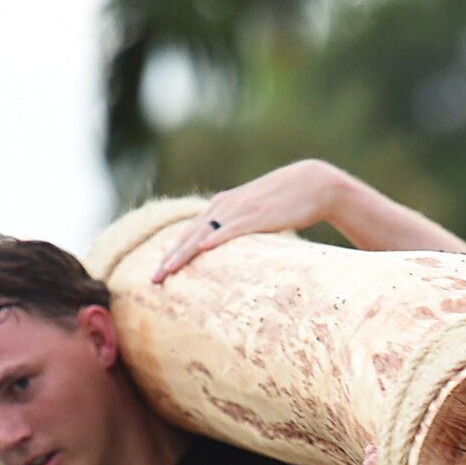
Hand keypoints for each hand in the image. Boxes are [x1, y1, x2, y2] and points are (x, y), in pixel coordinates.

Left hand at [152, 159, 343, 281]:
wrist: (312, 184)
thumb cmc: (285, 203)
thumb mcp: (254, 217)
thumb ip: (238, 230)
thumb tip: (229, 252)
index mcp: (221, 207)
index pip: (188, 233)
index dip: (171, 253)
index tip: (157, 274)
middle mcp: (224, 206)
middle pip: (189, 235)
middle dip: (170, 258)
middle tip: (153, 280)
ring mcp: (240, 210)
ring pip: (204, 233)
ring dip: (184, 253)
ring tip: (168, 270)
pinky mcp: (258, 215)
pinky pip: (232, 229)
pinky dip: (217, 237)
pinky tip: (204, 248)